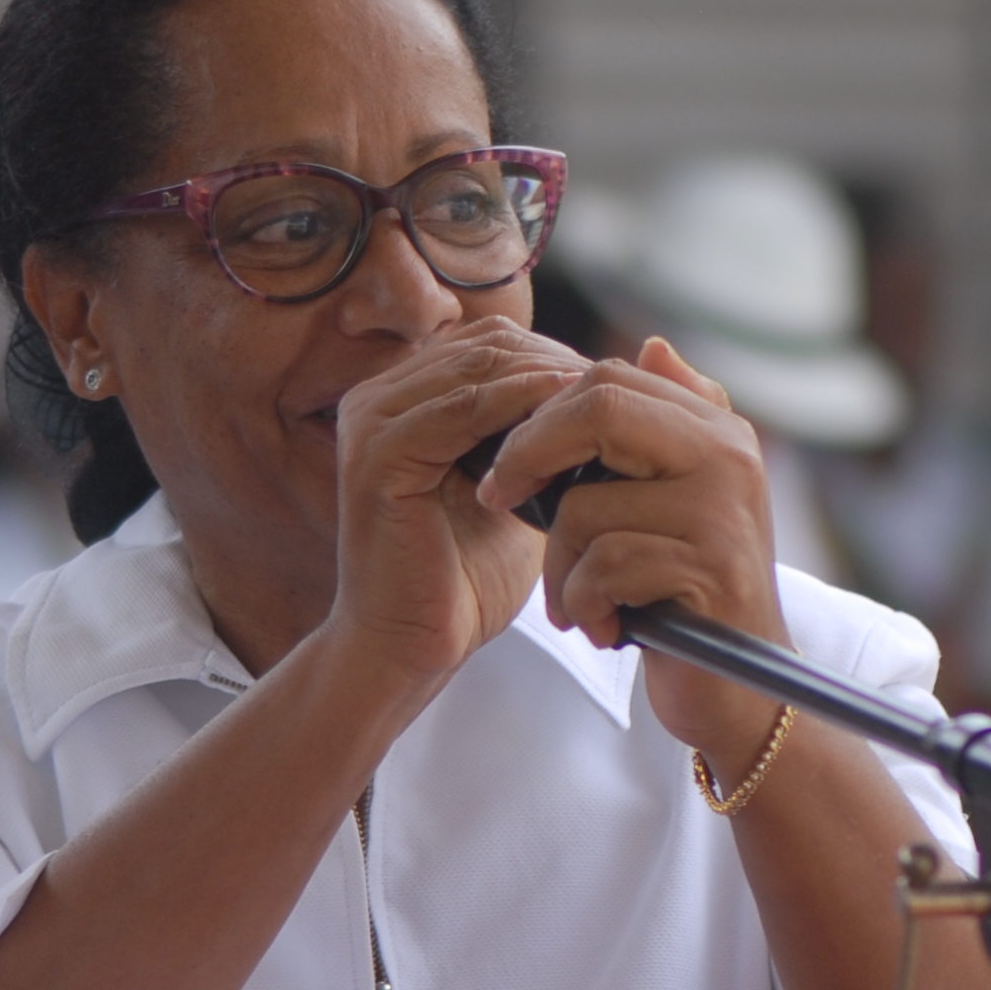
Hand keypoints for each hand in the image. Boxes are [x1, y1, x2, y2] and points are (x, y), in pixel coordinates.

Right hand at [317, 321, 593, 694]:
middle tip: (619, 387)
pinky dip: (519, 404)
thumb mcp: (515, 487)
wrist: (412, 644)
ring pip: (480, 367)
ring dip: (547, 378)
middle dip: (558, 361)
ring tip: (603, 401)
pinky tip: (566, 419)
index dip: (557, 355)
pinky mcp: (379, 452)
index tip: (617, 384)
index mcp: (404, 396)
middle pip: (488, 346)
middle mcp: (378, 396)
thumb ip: (538, 435)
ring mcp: (371, 420)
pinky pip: (462, 408)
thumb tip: (607, 390)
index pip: (494, 345)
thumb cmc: (464, 576)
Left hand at [477, 339, 793, 785]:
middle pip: (600, 410)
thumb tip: (653, 345)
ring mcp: (725, 511)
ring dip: (559, 567)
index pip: (611, 378)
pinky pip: (605, 565)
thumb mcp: (672, 502)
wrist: (740, 693)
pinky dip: (585, 602)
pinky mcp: (713, 570)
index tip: (502, 461)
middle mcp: (730, 456)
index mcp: (717, 430)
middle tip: (497, 500)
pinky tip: (605, 628)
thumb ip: (661, 426)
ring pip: (587, 504)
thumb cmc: (686, 595)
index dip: (541, 412)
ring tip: (580, 601)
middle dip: (529, 455)